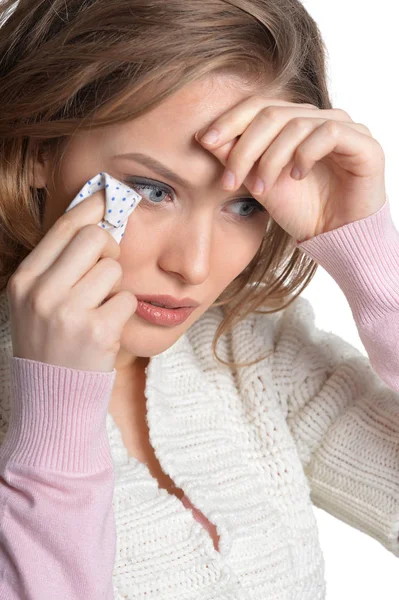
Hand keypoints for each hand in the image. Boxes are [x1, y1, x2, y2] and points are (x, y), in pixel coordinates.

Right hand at [7, 193, 137, 372]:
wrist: (52, 398)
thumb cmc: (50, 344)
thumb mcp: (37, 302)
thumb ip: (59, 264)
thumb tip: (98, 219)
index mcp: (24, 280)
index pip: (64, 228)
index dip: (92, 207)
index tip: (110, 194)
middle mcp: (42, 292)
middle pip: (94, 238)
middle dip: (108, 249)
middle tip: (104, 270)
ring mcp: (68, 312)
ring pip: (114, 269)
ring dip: (114, 288)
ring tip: (97, 310)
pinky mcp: (97, 331)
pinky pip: (126, 299)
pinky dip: (122, 312)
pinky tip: (105, 329)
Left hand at [195, 96, 386, 241]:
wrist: (334, 236)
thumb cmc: (300, 209)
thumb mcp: (259, 184)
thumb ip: (237, 159)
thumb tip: (206, 138)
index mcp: (293, 122)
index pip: (257, 106)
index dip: (229, 121)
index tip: (204, 142)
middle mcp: (317, 118)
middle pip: (271, 113)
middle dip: (244, 148)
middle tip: (229, 180)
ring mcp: (342, 126)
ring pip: (295, 123)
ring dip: (271, 158)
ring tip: (262, 188)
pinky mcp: (362, 142)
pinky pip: (328, 133)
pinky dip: (305, 154)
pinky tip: (296, 176)